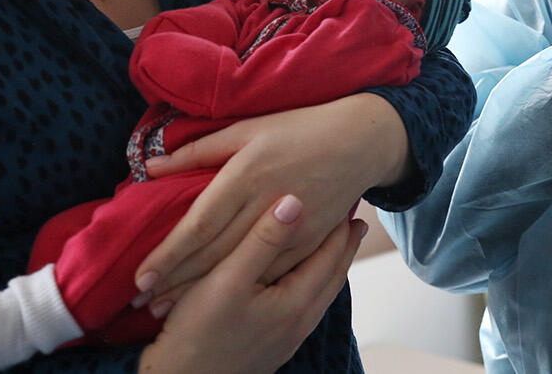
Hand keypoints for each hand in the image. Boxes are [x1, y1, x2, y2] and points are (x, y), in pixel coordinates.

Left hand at [133, 94, 408, 308]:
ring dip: (202, 290)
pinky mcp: (310, 240)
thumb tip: (152, 165)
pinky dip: (242, 286)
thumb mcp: (248, 129)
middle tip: (142, 302)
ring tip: (168, 308)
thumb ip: (199, 149)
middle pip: (214, 253)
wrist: (359, 140)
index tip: (140, 276)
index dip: (167, 253)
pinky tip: (219, 297)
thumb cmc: (299, 128)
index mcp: (246, 175)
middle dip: (175, 280)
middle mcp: (265, 205)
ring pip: (240, 267)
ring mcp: (291, 227)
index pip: (199, 225)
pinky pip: (271, 270)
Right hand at [138, 195, 366, 373]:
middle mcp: (299, 325)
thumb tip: (295, 202)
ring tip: (334, 249)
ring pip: (320, 296)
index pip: (329, 259)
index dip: (340, 231)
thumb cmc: (197, 331)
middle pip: (332, 279)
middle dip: (344, 249)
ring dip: (330, 268)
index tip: (350, 205)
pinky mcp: (271, 349)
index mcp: (295, 304)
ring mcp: (287, 340)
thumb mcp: (228, 278)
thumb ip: (263, 240)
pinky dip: (313, 285)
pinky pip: (305, 308)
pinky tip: (300, 282)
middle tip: (354, 224)